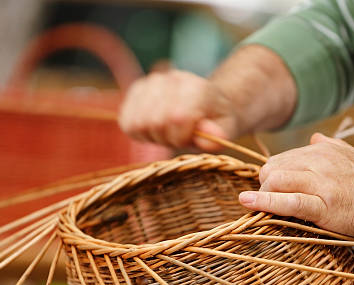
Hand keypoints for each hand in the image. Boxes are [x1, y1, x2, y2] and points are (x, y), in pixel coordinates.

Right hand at [119, 70, 239, 150]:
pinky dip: (138, 131)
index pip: (177, 117)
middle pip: (155, 122)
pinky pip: (126, 121)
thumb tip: (208, 137)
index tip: (192, 137)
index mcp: (197, 86)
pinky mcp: (135, 91)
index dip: (183, 136)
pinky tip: (153, 129)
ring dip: (153, 135)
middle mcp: (172, 78)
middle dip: (168, 138)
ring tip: (168, 132)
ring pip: (138, 122)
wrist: (206, 104)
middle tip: (180, 136)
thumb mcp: (227, 128)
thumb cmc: (216, 120)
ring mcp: (151, 82)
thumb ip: (220, 133)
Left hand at [239, 134, 353, 241]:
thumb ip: (334, 147)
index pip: (283, 159)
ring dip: (263, 194)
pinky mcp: (326, 206)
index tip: (274, 189)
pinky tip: (248, 202)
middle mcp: (321, 160)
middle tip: (270, 200)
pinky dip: (264, 202)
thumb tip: (316, 137)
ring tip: (261, 206)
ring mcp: (323, 182)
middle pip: (273, 168)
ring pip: (275, 181)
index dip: (274, 176)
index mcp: (325, 149)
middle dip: (265, 185)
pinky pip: (287, 201)